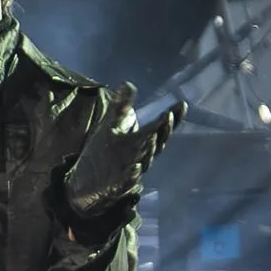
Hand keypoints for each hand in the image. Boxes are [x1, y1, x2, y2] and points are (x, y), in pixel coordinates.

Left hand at [62, 84, 186, 219]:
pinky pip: (127, 182)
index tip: (182, 104)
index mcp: (141, 142)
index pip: (159, 128)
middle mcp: (140, 156)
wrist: (89, 182)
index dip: (171, 117)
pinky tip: (134, 168)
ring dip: (150, 150)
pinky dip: (132, 176)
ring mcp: (130, 172)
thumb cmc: (105, 151)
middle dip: (163, 131)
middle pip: (156, 144)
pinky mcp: (117, 186)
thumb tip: (128, 83)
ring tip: (152, 137)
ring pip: (145, 161)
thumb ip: (121, 106)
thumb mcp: (112, 125)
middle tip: (168, 117)